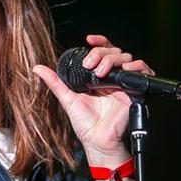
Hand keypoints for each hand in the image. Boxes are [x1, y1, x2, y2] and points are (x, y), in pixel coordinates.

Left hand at [33, 33, 154, 164]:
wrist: (97, 140)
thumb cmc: (85, 123)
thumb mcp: (67, 98)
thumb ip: (55, 82)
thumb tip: (37, 68)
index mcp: (98, 76)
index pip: (103, 51)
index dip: (98, 42)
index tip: (88, 40)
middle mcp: (112, 77)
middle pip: (114, 52)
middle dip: (102, 53)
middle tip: (90, 64)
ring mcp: (124, 83)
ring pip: (126, 58)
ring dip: (114, 59)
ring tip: (101, 71)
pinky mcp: (134, 91)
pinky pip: (143, 72)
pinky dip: (137, 66)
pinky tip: (126, 70)